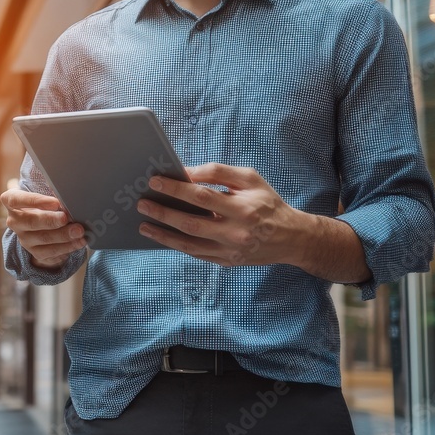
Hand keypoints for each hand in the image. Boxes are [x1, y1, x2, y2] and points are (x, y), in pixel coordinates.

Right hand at [1, 189, 86, 268]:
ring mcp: (24, 239)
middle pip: (31, 222)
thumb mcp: (42, 196)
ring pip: (43, 238)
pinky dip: (67, 247)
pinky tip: (78, 242)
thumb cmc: (43, 204)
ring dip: (63, 235)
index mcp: (11, 202)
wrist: (41, 226)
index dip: (35, 201)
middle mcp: (15, 222)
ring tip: (79, 231)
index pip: (15, 199)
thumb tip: (68, 197)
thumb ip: (50, 195)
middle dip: (51, 221)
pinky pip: (51, 252)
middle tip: (67, 218)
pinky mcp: (35, 253)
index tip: (55, 202)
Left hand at [136, 163, 304, 266]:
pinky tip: (163, 236)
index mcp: (242, 208)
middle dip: (163, 213)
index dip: (176, 189)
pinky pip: (196, 254)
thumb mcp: (250, 179)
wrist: (291, 238)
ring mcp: (229, 251)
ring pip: (189, 245)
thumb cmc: (268, 203)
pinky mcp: (226, 262)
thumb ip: (218, 173)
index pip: (202, 197)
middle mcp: (235, 232)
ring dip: (163, 235)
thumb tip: (186, 173)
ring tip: (144, 225)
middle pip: (191, 223)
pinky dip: (177, 245)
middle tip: (142, 203)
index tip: (155, 181)